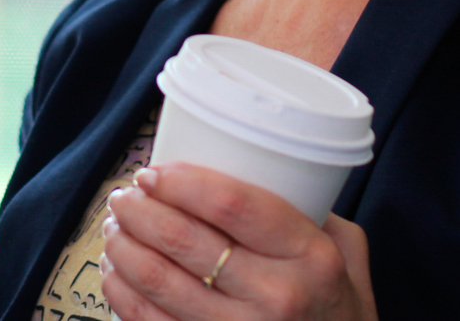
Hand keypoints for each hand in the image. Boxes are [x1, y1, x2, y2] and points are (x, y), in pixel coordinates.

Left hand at [101, 163, 376, 319]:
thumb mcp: (344, 248)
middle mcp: (278, 298)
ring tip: (115, 227)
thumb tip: (242, 156)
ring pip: (156, 279)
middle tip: (124, 196)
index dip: (177, 181)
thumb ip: (307, 204)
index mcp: (311, 256)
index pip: (228, 203)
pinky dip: (121, 290)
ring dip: (121, 245)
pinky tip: (117, 270)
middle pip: (181, 238)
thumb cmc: (338, 303)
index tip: (151, 173)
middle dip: (137, 209)